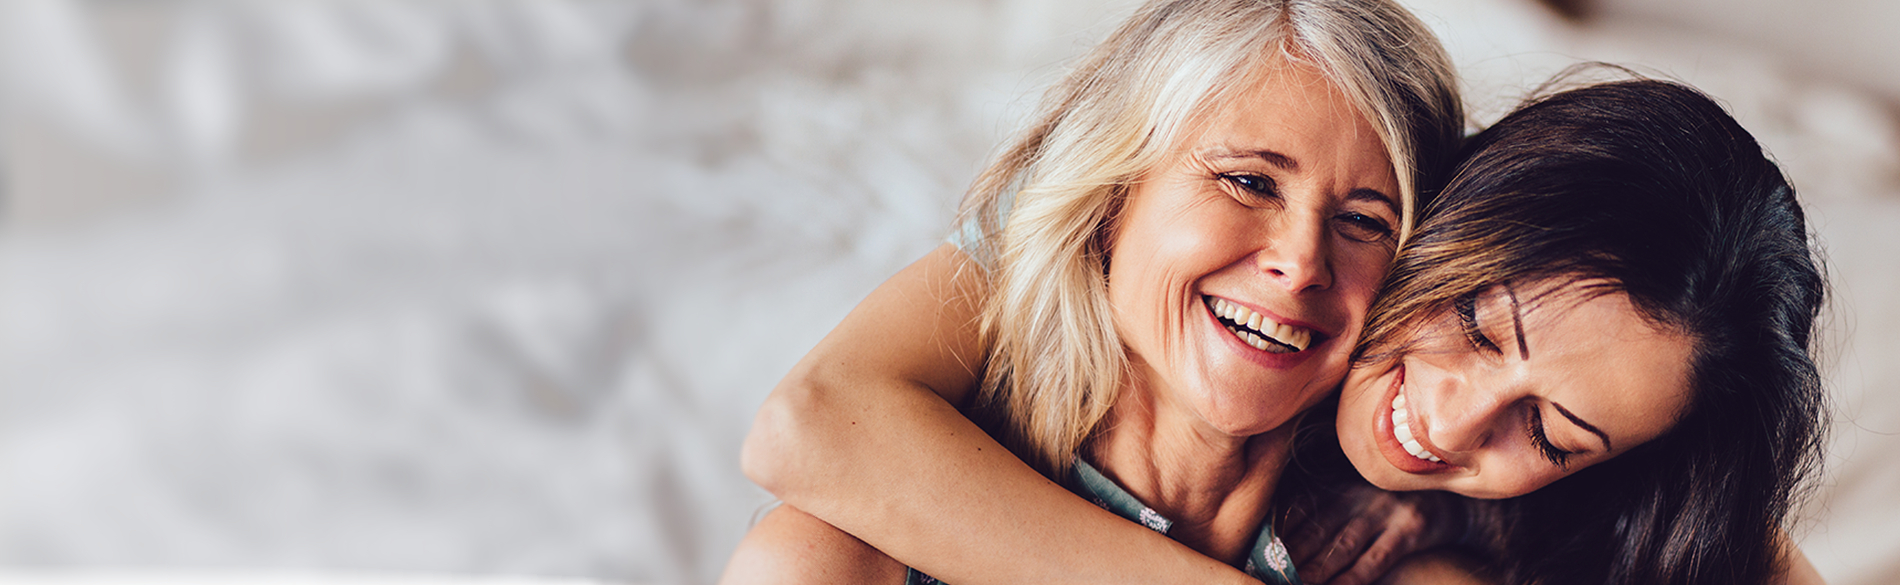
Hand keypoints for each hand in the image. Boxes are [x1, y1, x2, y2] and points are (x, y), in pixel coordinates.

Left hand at [1281, 483, 1464, 584]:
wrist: (1452, 504)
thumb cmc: (1395, 504)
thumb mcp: (1360, 495)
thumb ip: (1329, 508)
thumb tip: (1285, 531)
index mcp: (1343, 486)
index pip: (1302, 510)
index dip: (1279, 532)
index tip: (1257, 551)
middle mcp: (1360, 496)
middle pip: (1316, 530)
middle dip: (1289, 555)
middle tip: (1266, 572)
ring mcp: (1384, 513)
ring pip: (1340, 548)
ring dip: (1314, 570)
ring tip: (1293, 582)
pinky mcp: (1408, 532)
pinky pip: (1373, 561)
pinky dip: (1351, 578)